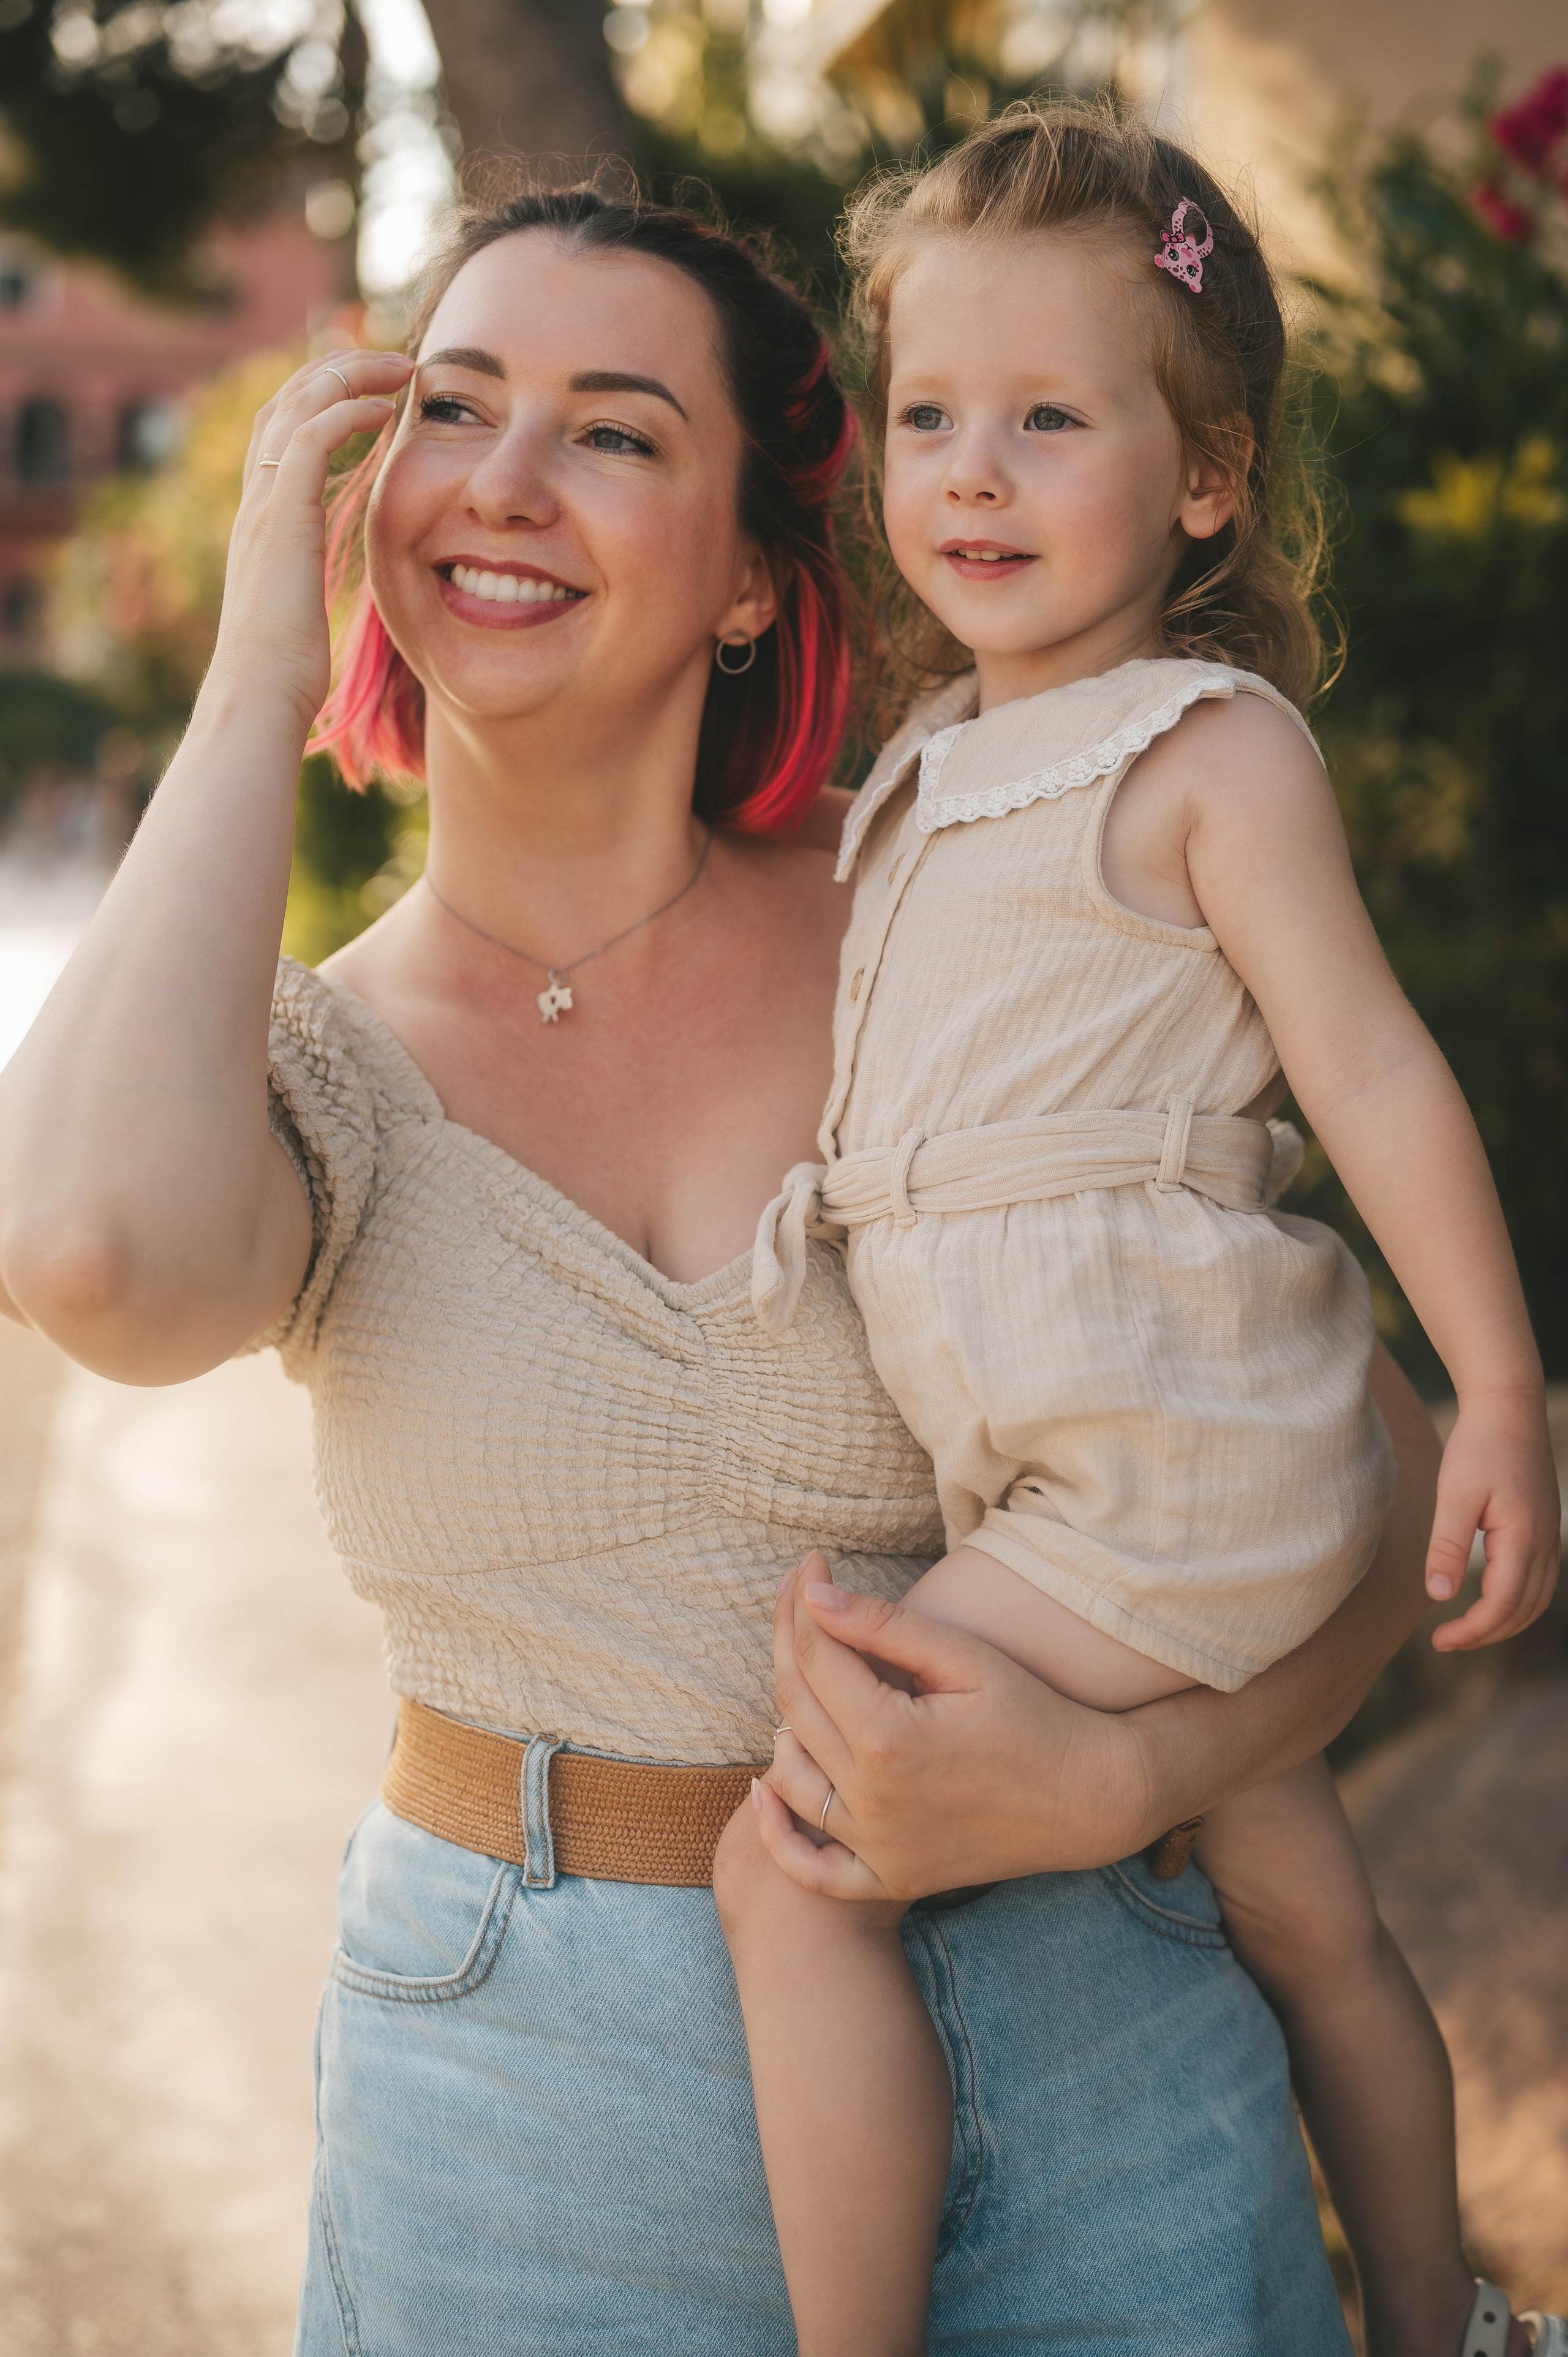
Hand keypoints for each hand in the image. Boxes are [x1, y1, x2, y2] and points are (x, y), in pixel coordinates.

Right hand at [208, 349, 413, 725]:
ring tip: (398, 367)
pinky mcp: (280, 518)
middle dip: (339, 368)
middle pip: (288, 400)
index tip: (378, 391)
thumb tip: (338, 580)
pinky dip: (347, 412)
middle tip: (391, 360)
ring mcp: (263, 505)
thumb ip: (314, 573)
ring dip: (350, 375)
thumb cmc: (286, 672)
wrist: (258, 698)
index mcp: (263, 517)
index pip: (286, 429)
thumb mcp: (305, 606)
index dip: (327, 398)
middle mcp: (256, 499)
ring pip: (297, 404)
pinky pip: (309, 438)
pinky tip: (385, 410)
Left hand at [753, 1554, 1154, 1902]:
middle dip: (788, 1638)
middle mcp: (871, 1799)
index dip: (804, 1602)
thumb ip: (885, 1627)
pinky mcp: (889, 1878)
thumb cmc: (1035, 1715)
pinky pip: (811, 1867)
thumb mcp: (966, 1659)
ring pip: (790, 1775)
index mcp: (888, 1737)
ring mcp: (876, 1847)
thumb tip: (814, 1595)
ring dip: (784, 1718)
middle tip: (799, 1595)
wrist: (1090, 1798)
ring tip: (807, 1671)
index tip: (810, 1563)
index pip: (816, 1656)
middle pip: (795, 1705)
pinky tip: (766, 1788)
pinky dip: (779, 1833)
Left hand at [1425, 1391, 1559, 1650]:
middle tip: (1445, 1642)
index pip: (1502, 1606)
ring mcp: (1550, 1536)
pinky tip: (1489, 1598)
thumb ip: (1448, 1547)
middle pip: (1523, 1611)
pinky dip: (1517, 1601)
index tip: (1438, 1642)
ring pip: (1536, 1599)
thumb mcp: (1455, 1494)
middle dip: (1486, 1634)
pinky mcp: (1544, 1527)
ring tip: (1466, 1629)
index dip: (1472, 1631)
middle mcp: (1545, 1543)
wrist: (1508, 1405)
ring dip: (1504, 1621)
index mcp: (1524, 1539)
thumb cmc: (1478, 1445)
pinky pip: (1539, 1579)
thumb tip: (1439, 1596)